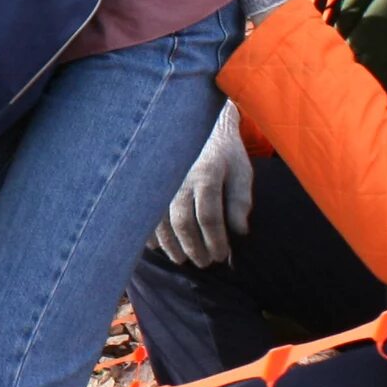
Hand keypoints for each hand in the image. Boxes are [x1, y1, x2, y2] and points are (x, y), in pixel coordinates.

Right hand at [151, 100, 253, 266]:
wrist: (197, 124)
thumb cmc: (224, 153)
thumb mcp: (242, 172)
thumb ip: (241, 201)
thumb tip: (239, 233)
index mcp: (206, 173)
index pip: (209, 217)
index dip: (215, 241)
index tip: (222, 255)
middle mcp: (180, 177)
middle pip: (182, 222)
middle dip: (193, 248)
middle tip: (204, 263)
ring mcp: (160, 180)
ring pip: (160, 221)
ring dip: (171, 245)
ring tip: (182, 259)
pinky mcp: (148, 183)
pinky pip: (144, 213)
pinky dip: (150, 233)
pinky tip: (159, 246)